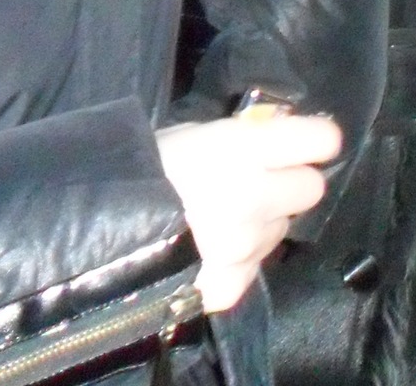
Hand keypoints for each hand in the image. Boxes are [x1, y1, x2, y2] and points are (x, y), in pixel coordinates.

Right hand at [155, 109, 342, 311]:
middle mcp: (255, 196)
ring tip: (219, 221)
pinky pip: (253, 267)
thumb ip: (240, 135)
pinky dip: (238, 261)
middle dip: (291, 183)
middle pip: (311, 189)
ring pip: (280, 230)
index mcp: (244, 149)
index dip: (314, 141)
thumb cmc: (140, 171)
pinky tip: (208, 252)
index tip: (305, 143)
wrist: (93, 238)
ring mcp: (245, 246)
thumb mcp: (190, 134)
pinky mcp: (230, 284)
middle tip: (261, 183)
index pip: (322, 141)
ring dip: (261, 223)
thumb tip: (273, 129)